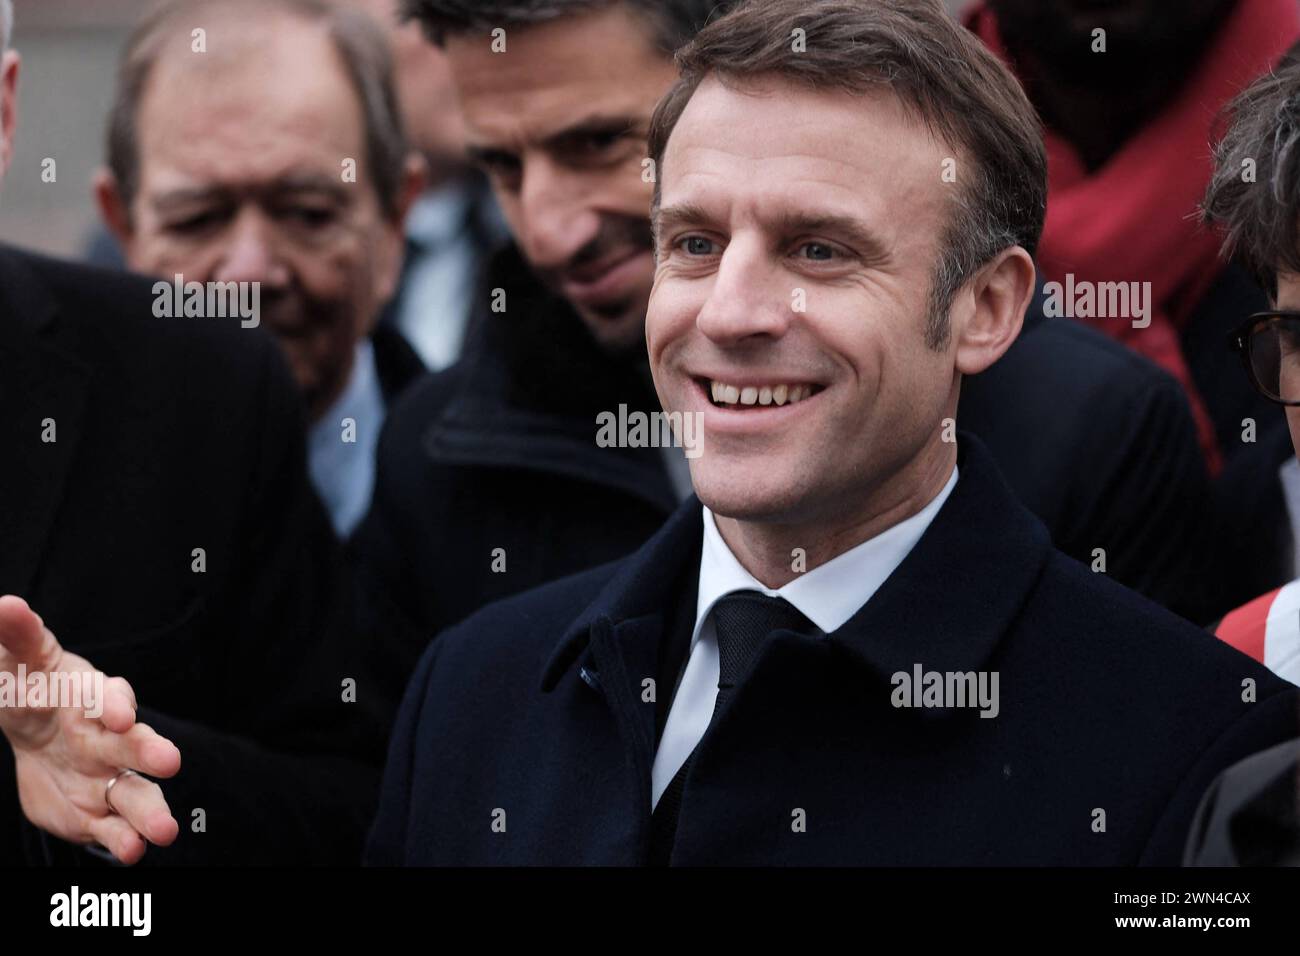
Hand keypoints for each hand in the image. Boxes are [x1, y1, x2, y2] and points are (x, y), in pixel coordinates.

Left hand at [0, 595, 180, 862]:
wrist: (35, 730)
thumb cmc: (33, 687)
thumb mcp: (22, 660)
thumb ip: (18, 635)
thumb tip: (6, 604)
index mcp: (93, 698)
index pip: (110, 697)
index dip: (116, 705)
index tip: (119, 715)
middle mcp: (112, 738)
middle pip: (136, 745)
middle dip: (151, 754)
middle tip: (169, 762)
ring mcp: (107, 776)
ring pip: (135, 793)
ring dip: (151, 811)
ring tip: (162, 832)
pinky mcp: (97, 811)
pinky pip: (113, 828)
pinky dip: (123, 841)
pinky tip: (131, 852)